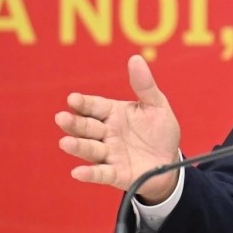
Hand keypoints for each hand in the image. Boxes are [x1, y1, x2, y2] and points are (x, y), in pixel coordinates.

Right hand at [56, 55, 182, 202]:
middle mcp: (107, 133)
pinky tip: (78, 173)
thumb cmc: (160, 131)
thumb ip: (144, 85)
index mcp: (113, 114)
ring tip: (65, 142)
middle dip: (74, 123)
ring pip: (90, 149)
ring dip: (78, 146)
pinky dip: (90, 174)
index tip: (73, 99)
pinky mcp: (117, 174)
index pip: (94, 107)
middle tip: (61, 118)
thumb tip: (136, 58)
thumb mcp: (156, 105)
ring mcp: (110, 154)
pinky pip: (101, 174)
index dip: (83, 103)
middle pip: (87, 127)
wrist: (171, 161)